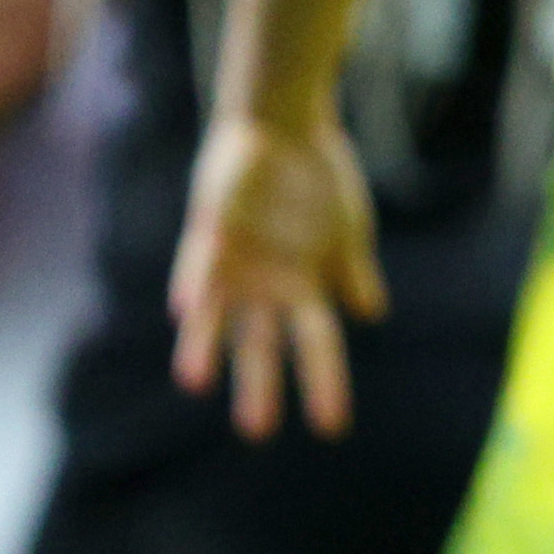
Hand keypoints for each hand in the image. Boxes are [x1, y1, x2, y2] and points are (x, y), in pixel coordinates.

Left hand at [168, 112, 386, 438]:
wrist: (281, 123)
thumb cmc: (317, 176)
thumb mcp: (347, 226)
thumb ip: (352, 269)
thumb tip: (368, 312)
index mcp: (305, 286)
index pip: (318, 345)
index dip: (323, 384)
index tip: (331, 428)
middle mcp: (265, 284)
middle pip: (261, 344)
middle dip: (257, 384)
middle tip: (256, 430)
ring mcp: (233, 261)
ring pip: (215, 317)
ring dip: (206, 348)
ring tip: (195, 382)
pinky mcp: (209, 229)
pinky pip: (198, 263)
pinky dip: (194, 284)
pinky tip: (184, 309)